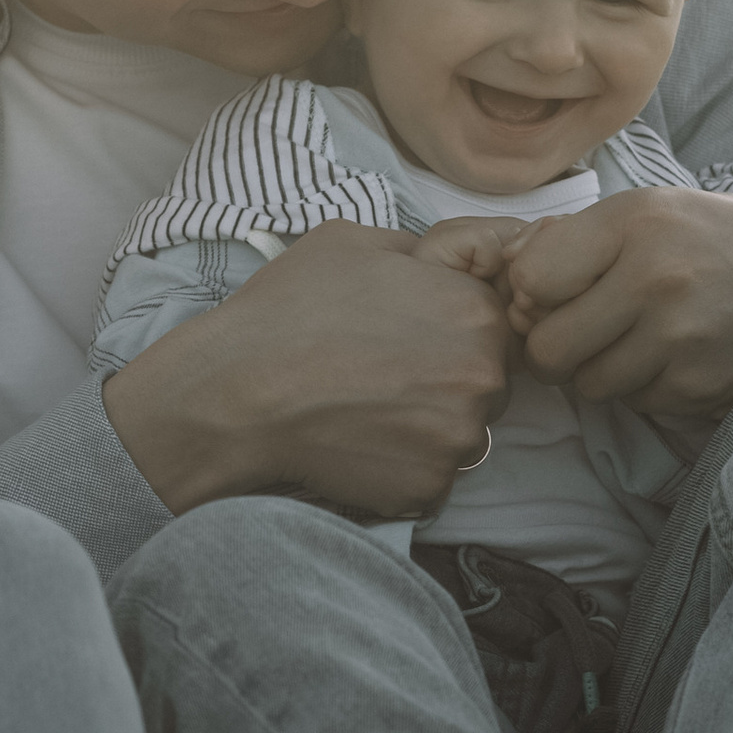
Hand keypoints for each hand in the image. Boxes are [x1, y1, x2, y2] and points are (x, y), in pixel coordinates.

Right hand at [104, 220, 511, 517]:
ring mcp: (459, 439)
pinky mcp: (429, 489)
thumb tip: (456, 261)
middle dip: (447, 378)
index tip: (406, 335)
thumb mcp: (357, 243)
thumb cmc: (288, 312)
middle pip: (487, 382)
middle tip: (381, 374)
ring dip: (427, 427)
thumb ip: (426, 249)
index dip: (450, 327)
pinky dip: (401, 468)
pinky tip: (357, 444)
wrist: (237, 393)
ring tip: (365, 411)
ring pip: (462, 434)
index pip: (496, 323)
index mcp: (474, 311)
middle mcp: (483, 378)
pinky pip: (431, 479)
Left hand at [501, 190, 732, 413]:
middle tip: (580, 333)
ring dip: (600, 372)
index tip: (555, 292)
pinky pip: (635, 403)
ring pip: (588, 385)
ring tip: (637, 340)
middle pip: (548, 347)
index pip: (531, 278)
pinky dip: (644, 388)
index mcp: (636, 221)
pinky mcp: (699, 385)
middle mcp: (654, 278)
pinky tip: (675, 357)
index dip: (532, 294)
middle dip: (554, 348)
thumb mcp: (656, 210)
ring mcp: (679, 337)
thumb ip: (578, 241)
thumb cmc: (724, 240)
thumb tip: (509, 282)